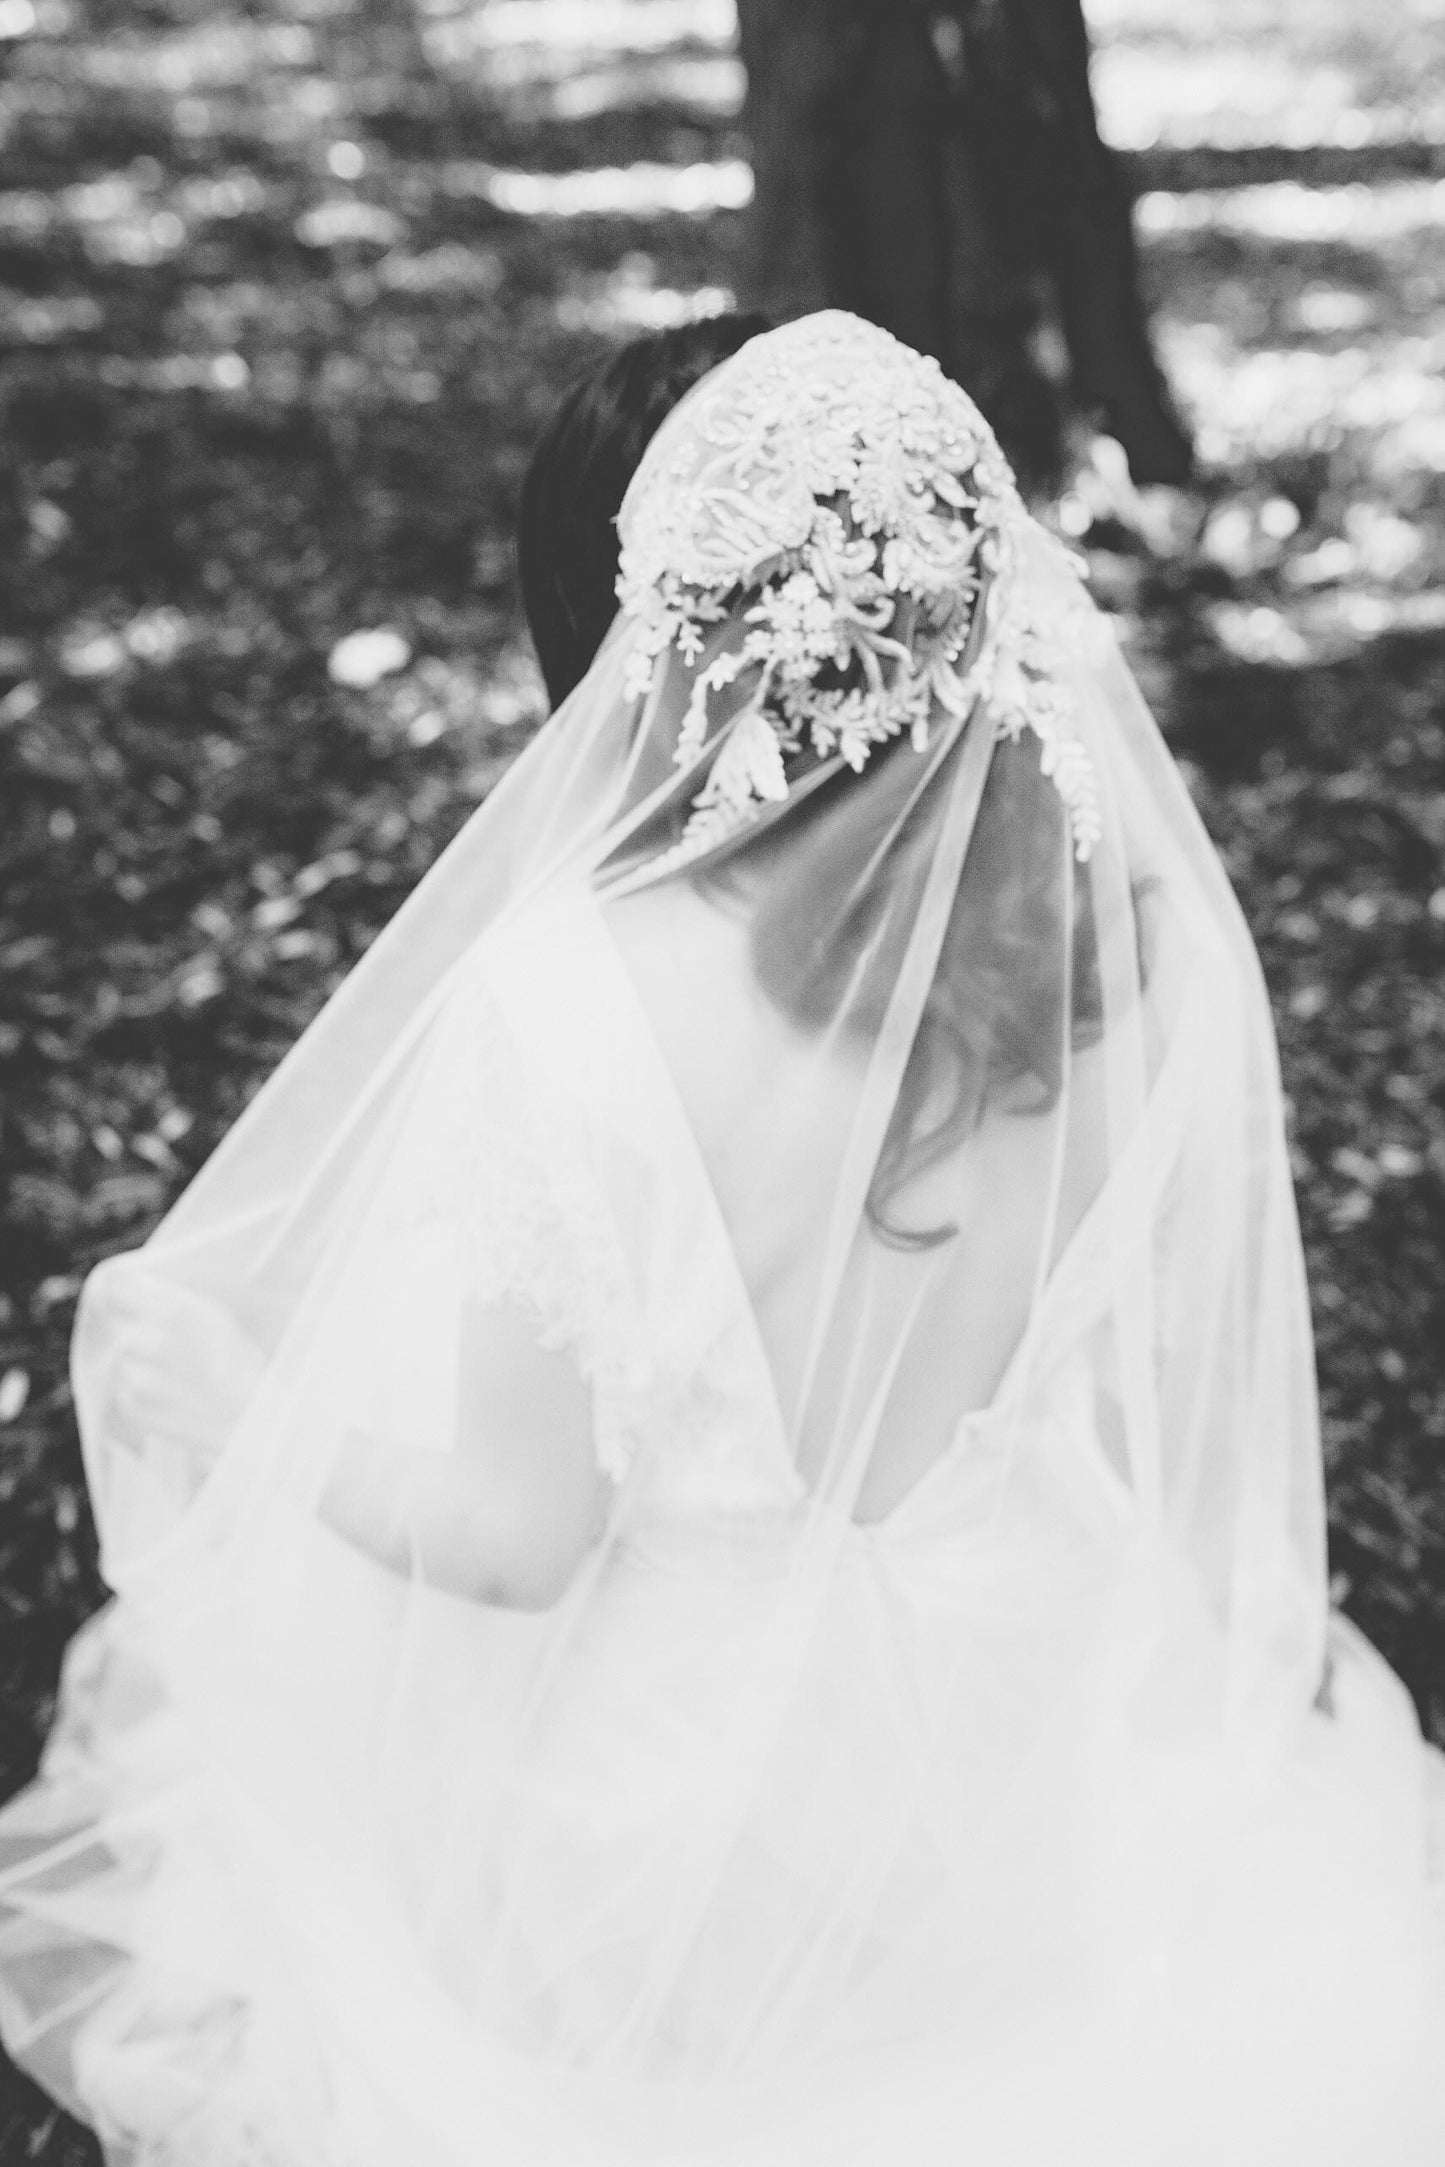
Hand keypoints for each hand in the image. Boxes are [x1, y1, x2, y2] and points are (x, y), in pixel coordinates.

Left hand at [104, 1273, 266, 1471]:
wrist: (251, 1419)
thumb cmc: (242, 1365)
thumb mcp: (216, 1318)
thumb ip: (173, 1302)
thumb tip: (140, 1288)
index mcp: (170, 1311)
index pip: (114, 1288)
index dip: (123, 1293)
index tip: (131, 1299)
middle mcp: (146, 1341)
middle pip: (116, 1325)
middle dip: (135, 1331)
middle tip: (166, 1346)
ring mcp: (135, 1377)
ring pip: (121, 1359)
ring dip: (138, 1364)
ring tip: (174, 1376)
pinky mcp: (131, 1407)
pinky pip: (122, 1389)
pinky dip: (138, 1392)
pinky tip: (171, 1396)